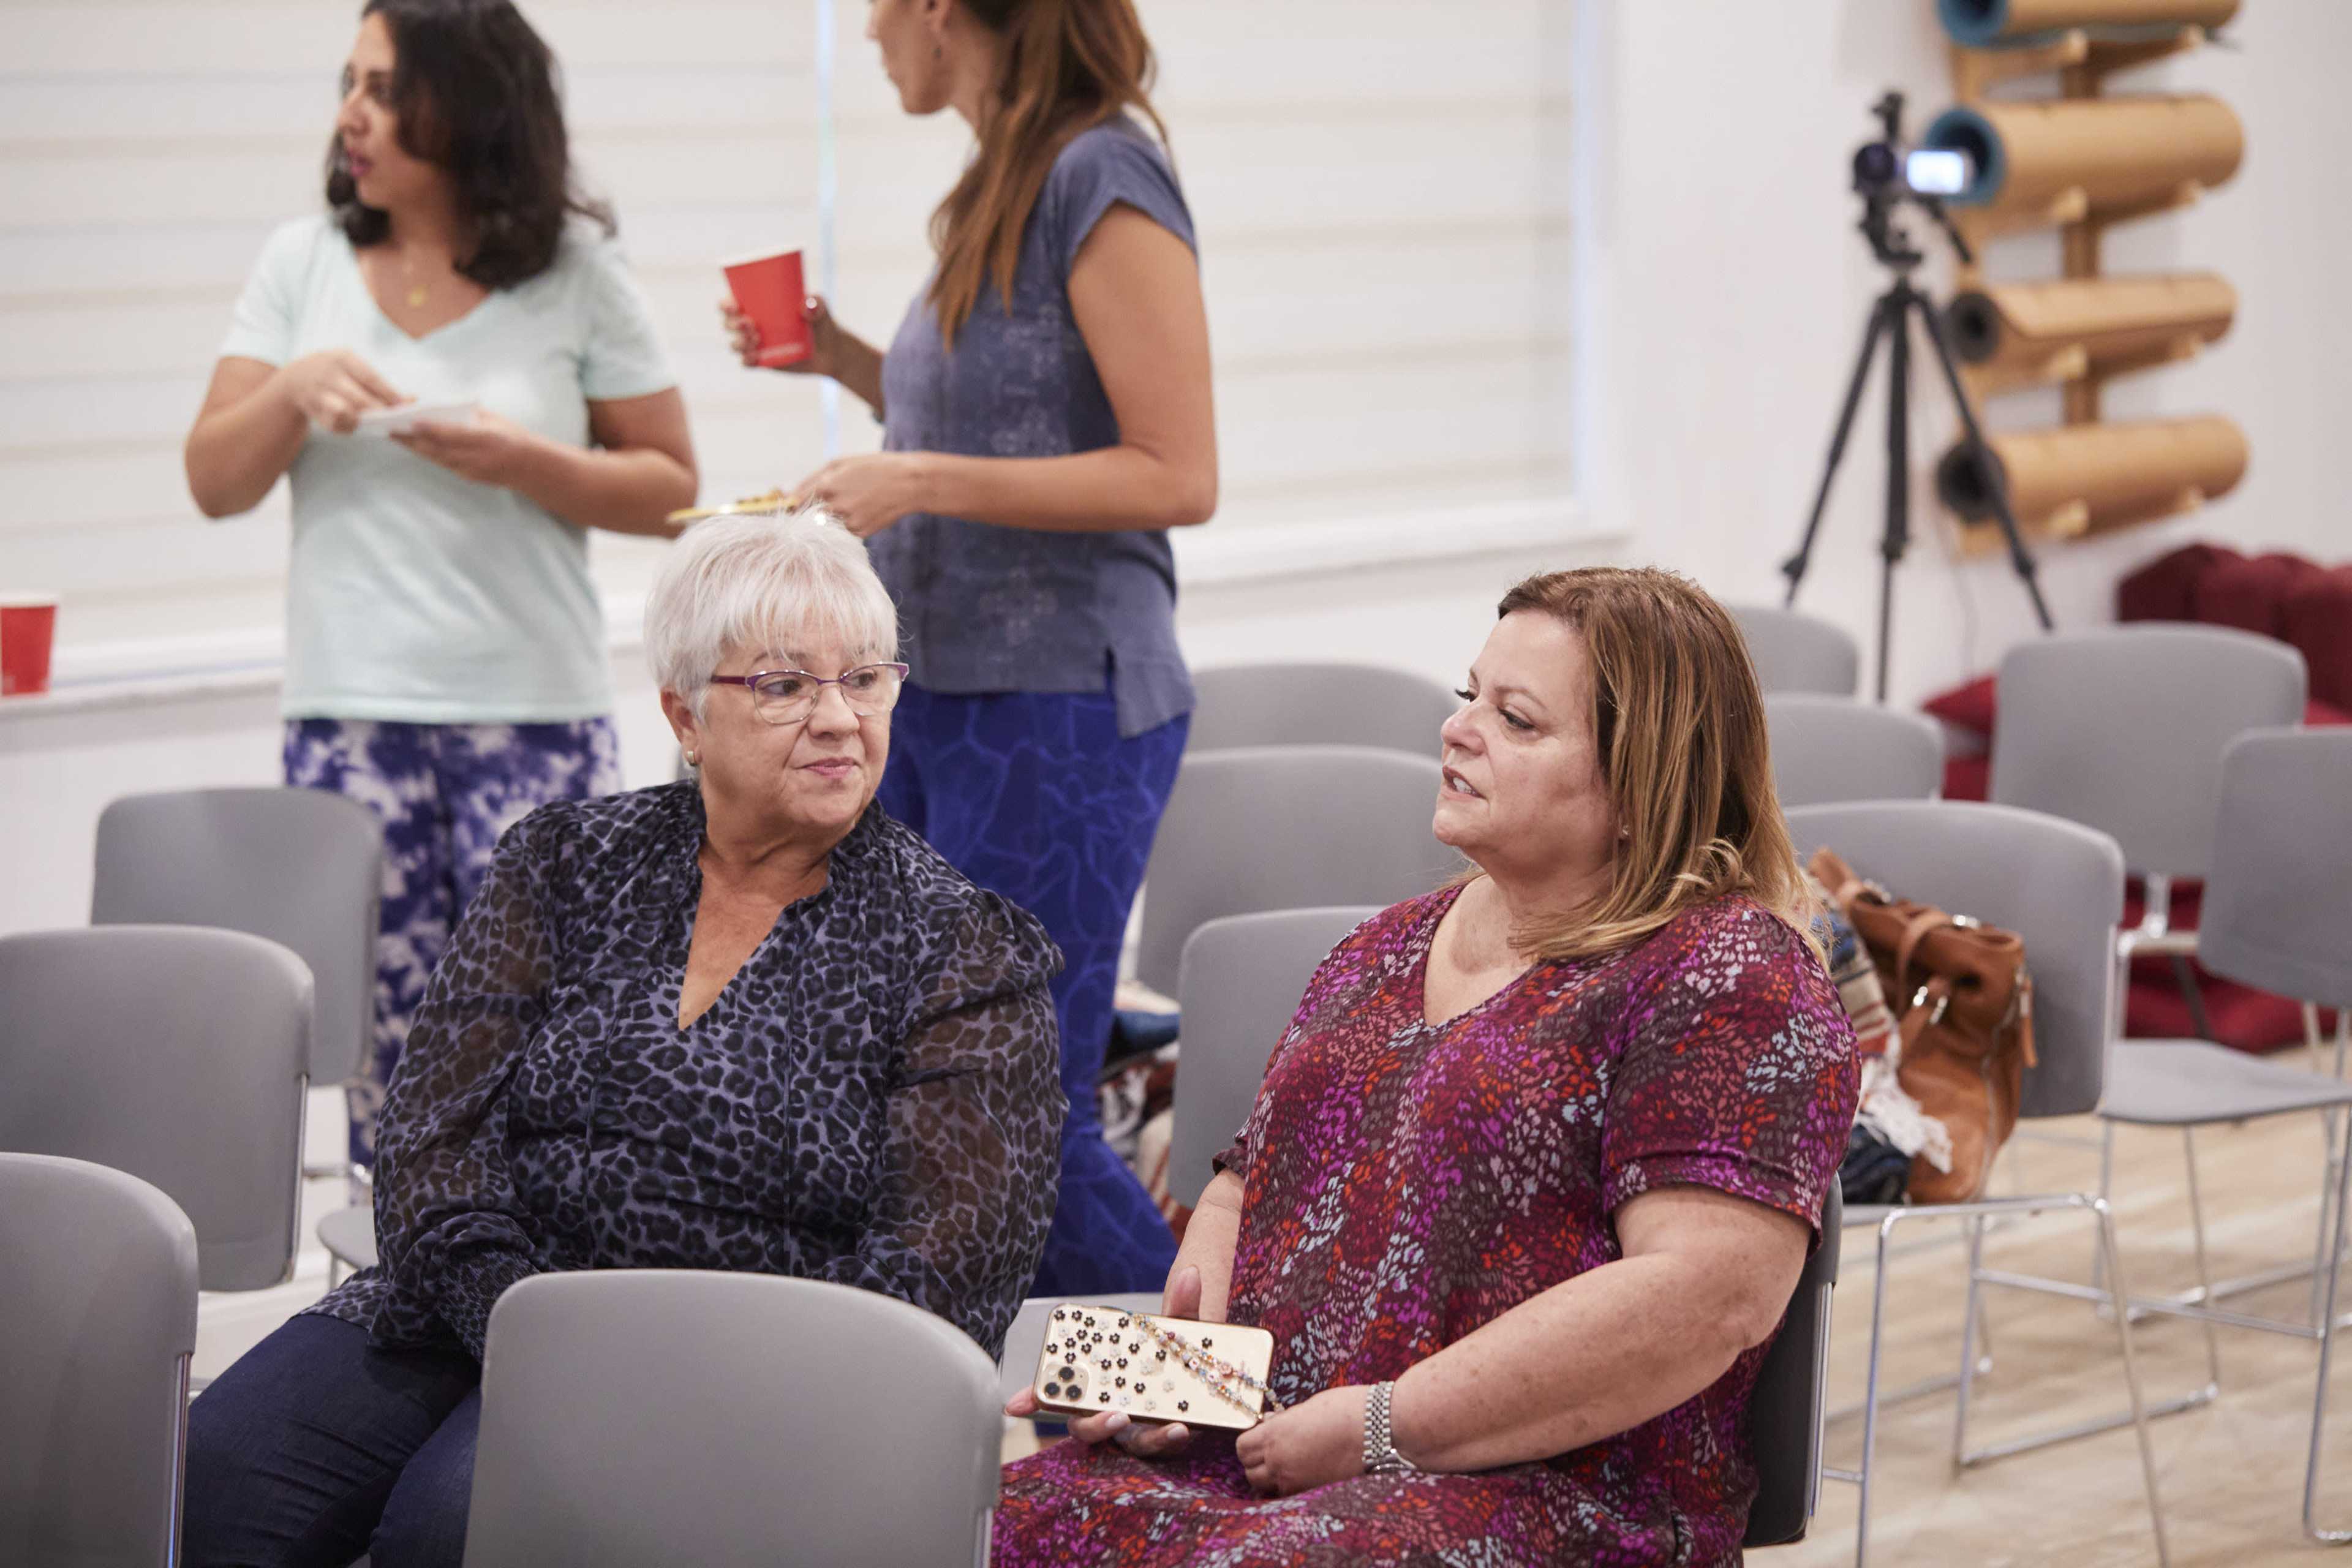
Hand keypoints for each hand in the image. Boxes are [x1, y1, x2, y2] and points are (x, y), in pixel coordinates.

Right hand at [280, 350, 403, 433]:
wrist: (295, 378)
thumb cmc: (337, 374)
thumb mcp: (353, 368)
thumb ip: (379, 383)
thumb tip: (413, 399)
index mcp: (343, 358)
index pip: (371, 377)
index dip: (389, 393)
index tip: (406, 405)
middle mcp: (328, 374)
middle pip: (359, 398)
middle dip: (379, 411)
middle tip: (396, 420)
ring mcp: (317, 392)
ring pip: (346, 412)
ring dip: (364, 420)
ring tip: (377, 423)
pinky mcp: (312, 410)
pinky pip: (335, 423)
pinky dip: (347, 426)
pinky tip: (354, 424)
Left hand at [392, 410, 545, 489]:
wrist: (530, 467)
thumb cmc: (513, 436)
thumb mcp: (494, 419)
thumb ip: (469, 413)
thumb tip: (439, 406)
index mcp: (485, 438)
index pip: (452, 433)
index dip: (429, 428)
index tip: (410, 420)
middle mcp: (476, 457)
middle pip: (436, 448)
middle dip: (411, 439)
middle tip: (389, 428)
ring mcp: (470, 469)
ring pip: (436, 458)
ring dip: (414, 447)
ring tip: (395, 436)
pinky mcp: (467, 476)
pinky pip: (442, 463)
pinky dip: (427, 454)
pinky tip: (415, 446)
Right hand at [720, 292, 846, 379]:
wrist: (832, 352)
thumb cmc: (822, 324)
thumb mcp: (821, 310)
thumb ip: (817, 303)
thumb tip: (807, 304)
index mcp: (758, 307)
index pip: (732, 303)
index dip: (726, 304)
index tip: (735, 305)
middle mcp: (753, 325)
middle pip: (729, 324)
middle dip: (732, 324)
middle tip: (750, 323)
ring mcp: (757, 345)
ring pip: (736, 344)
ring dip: (739, 342)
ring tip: (757, 338)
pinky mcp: (764, 362)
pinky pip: (748, 363)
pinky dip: (747, 360)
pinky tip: (754, 357)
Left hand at [794, 453, 929, 538]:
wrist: (909, 483)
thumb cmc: (874, 467)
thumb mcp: (841, 463)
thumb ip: (812, 479)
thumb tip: (788, 495)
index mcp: (826, 486)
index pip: (795, 502)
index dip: (791, 504)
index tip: (789, 505)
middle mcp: (835, 507)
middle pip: (808, 517)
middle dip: (810, 512)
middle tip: (827, 503)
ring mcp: (848, 522)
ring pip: (826, 525)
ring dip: (831, 517)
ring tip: (853, 502)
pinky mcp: (861, 533)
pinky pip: (844, 531)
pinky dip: (848, 523)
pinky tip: (863, 509)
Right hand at [999, 1266, 1211, 1460]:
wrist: (1209, 1376)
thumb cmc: (1175, 1352)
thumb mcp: (1177, 1329)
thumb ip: (1180, 1306)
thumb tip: (1191, 1274)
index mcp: (1098, 1382)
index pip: (1060, 1393)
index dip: (1034, 1400)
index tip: (1014, 1406)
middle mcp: (1110, 1411)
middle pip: (1088, 1428)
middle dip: (1096, 1425)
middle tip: (1116, 1415)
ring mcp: (1137, 1431)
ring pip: (1130, 1445)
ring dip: (1146, 1436)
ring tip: (1169, 1425)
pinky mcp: (1165, 1441)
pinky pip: (1163, 1447)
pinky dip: (1171, 1439)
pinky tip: (1183, 1428)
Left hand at [1235, 1385, 1368, 1496]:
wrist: (1381, 1429)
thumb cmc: (1347, 1409)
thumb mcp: (1308, 1407)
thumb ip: (1285, 1420)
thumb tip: (1271, 1423)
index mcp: (1275, 1435)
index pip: (1242, 1449)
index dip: (1249, 1443)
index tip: (1260, 1437)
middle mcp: (1280, 1462)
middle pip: (1251, 1473)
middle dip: (1256, 1463)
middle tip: (1270, 1452)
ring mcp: (1298, 1482)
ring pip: (1268, 1489)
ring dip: (1270, 1479)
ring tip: (1287, 1465)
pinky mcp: (1315, 1493)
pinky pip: (1290, 1495)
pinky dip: (1289, 1488)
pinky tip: (1303, 1474)